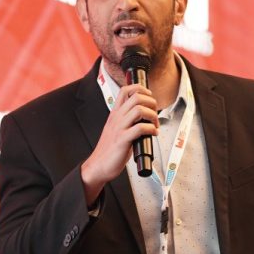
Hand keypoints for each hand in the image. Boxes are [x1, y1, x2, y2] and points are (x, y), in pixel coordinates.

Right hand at [80, 84, 158, 204]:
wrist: (98, 165)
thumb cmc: (109, 149)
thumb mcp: (116, 129)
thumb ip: (128, 120)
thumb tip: (145, 117)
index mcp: (115, 114)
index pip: (125, 90)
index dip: (140, 88)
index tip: (149, 95)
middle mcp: (117, 118)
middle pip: (136, 97)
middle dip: (151, 102)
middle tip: (154, 112)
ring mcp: (119, 128)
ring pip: (139, 110)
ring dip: (152, 115)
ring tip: (155, 124)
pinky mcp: (123, 140)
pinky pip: (140, 128)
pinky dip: (151, 129)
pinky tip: (153, 133)